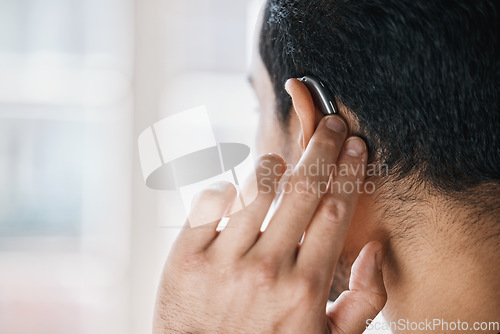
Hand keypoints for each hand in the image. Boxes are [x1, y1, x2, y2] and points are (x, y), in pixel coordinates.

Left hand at [153, 115, 385, 333]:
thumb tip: (374, 248)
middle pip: (302, 189)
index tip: (356, 146)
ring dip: (276, 165)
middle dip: (323, 148)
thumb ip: (363, 299)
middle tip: (333, 125)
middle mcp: (265, 268)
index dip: (349, 171)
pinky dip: (226, 189)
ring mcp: (222, 261)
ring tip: (285, 163)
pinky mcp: (185, 257)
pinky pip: (210, 200)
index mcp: (305, 287)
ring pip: (256, 187)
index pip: (335, 210)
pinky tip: (236, 196)